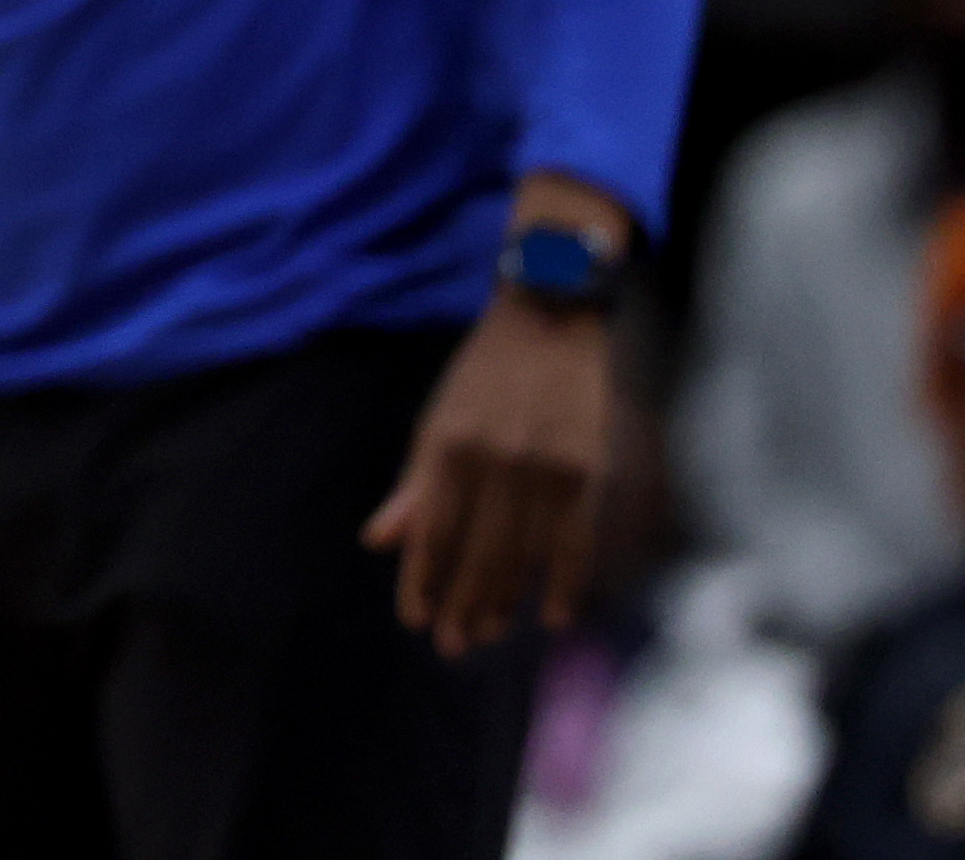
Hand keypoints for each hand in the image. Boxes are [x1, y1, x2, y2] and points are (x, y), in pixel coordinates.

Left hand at [364, 290, 613, 655]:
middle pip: (474, 553)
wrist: (549, 318)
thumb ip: (415, 484)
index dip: (421, 581)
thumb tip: (379, 541)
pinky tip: (552, 616)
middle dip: (460, 604)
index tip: (415, 619)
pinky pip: (574, 542)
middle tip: (451, 646)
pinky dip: (564, 582)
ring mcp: (542, 470)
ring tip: (486, 634)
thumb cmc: (484, 372)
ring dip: (503, 601)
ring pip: (520, 555)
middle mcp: (492, 464)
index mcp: (446, 448)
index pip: (430, 533)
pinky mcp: (586, 472)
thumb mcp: (437, 419)